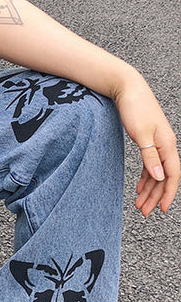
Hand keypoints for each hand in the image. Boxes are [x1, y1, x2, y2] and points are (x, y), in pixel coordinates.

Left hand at [114, 73, 179, 216]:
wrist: (128, 89)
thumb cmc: (135, 108)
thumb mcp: (141, 134)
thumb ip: (150, 156)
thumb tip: (160, 178)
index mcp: (167, 145)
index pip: (172, 175)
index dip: (169, 194)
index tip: (162, 210)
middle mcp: (165, 146)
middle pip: (164, 178)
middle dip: (156, 196)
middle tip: (144, 212)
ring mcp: (157, 144)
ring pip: (157, 173)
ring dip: (149, 190)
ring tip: (139, 205)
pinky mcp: (148, 141)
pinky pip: (150, 165)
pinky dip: (146, 178)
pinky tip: (139, 188)